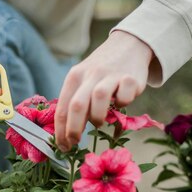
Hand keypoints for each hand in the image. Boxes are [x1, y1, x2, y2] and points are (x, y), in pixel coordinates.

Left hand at [55, 30, 153, 150]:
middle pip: (77, 105)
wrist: (128, 44)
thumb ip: (76, 101)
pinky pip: (125, 97)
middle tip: (75, 142)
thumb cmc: (101, 71)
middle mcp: (90, 74)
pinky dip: (123, 104)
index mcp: (74, 77)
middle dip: (74, 129)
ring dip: (98, 117)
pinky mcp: (130, 77)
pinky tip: (121, 101)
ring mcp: (110, 75)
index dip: (61, 130)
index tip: (62, 146)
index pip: (63, 107)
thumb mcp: (83, 79)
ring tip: (99, 122)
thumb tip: (67, 133)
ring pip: (99, 99)